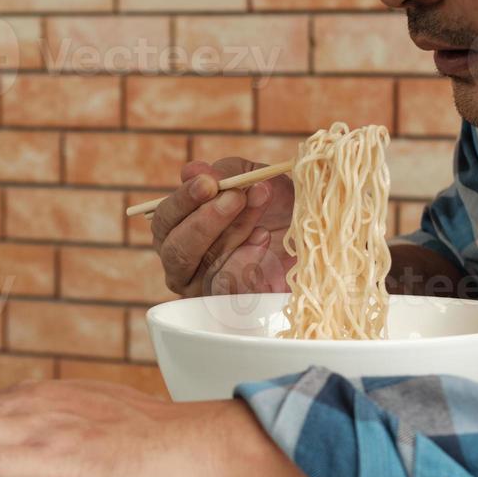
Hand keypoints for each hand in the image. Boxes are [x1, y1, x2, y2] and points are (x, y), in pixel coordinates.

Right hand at [151, 159, 295, 297]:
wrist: (312, 235)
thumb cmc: (275, 206)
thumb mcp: (253, 178)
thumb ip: (225, 173)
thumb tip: (191, 170)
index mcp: (177, 231)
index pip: (165, 220)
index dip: (183, 200)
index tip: (208, 183)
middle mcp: (183, 264)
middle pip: (177, 251)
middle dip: (206, 221)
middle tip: (236, 198)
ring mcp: (206, 290)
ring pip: (207, 269)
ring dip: (235, 236)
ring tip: (261, 214)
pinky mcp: (234, 306)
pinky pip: (233, 289)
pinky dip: (248, 262)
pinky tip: (263, 240)